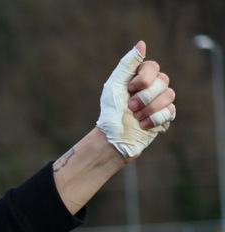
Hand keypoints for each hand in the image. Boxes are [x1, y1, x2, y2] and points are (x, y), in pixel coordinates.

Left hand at [96, 41, 175, 158]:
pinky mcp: (165, 116)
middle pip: (163, 81)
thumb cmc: (111, 111)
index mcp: (140, 77)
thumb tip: (142, 43)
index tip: (129, 89)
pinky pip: (170, 111)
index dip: (143, 78)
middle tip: (130, 107)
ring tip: (135, 116)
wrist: (112, 137)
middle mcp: (153, 86)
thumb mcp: (115, 85)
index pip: (153, 66)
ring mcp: (161, 101)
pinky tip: (142, 125)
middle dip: (144, 96)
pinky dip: (154, 120)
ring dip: (149, 108)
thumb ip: (128, 64)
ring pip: (170, 95)